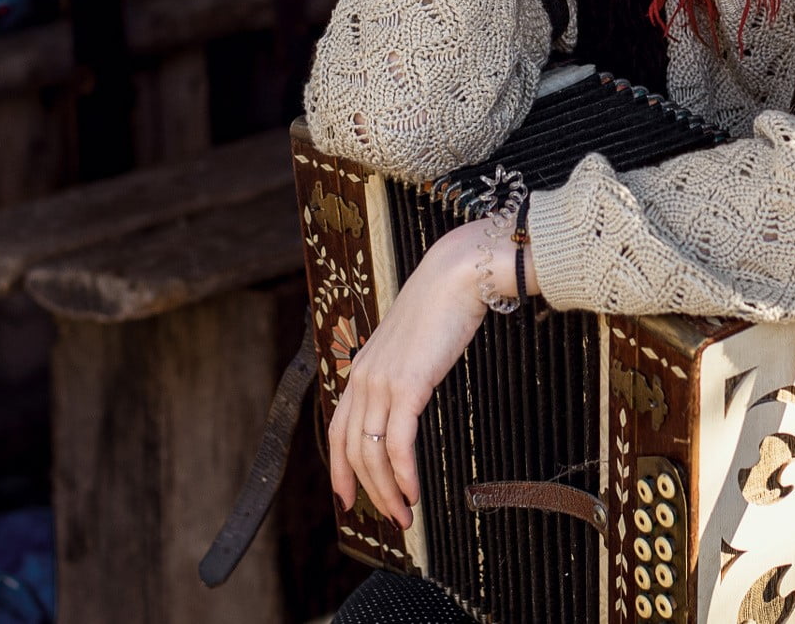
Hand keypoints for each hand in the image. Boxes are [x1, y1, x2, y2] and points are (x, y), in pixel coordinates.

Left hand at [328, 220, 501, 528]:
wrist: (456, 276)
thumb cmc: (442, 308)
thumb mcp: (412, 346)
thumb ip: (402, 374)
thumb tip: (409, 401)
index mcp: (361, 369)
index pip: (338, 430)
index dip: (339, 469)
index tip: (347, 499)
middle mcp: (363, 378)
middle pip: (351, 450)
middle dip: (369, 492)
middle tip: (391, 519)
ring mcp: (381, 383)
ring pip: (371, 454)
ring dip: (388, 491)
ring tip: (406, 515)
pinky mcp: (406, 386)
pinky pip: (396, 443)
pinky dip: (403, 474)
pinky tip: (413, 491)